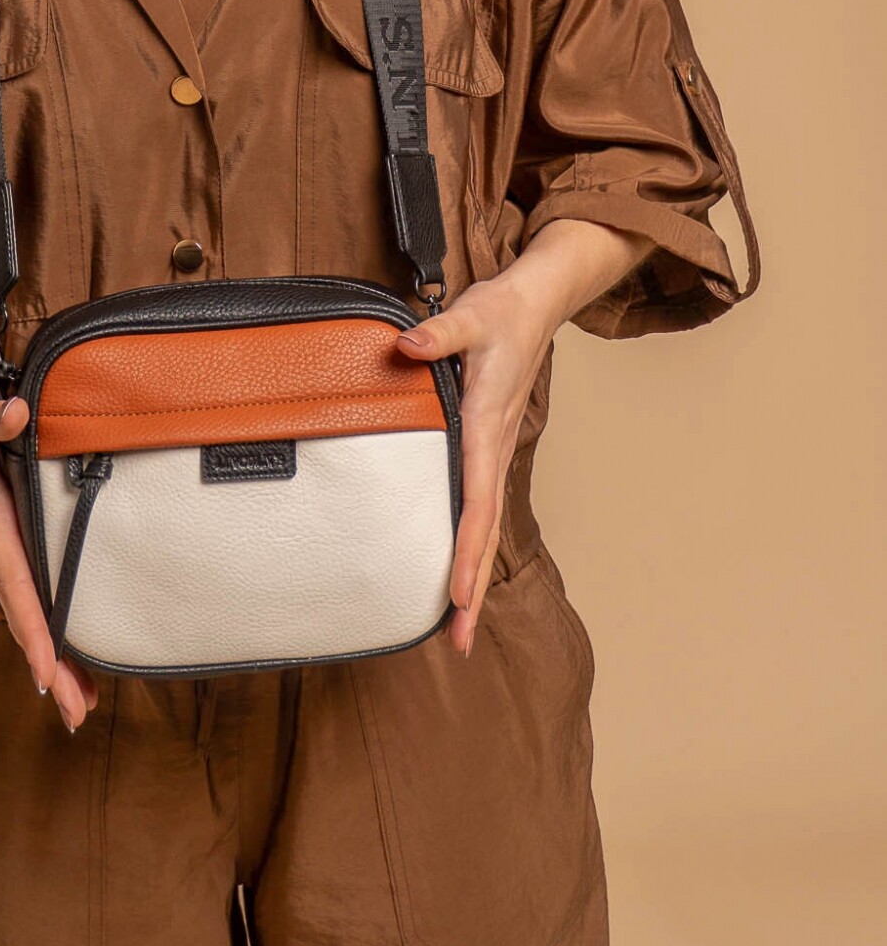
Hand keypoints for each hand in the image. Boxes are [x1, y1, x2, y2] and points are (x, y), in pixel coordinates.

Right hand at [0, 376, 99, 731]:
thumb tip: (15, 415)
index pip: (16, 583)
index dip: (35, 630)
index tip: (49, 676)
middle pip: (24, 616)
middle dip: (50, 667)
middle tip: (78, 717)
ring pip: (27, 610)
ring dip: (52, 657)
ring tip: (83, 704)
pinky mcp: (4, 536)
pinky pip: (28, 591)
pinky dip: (46, 626)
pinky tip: (66, 650)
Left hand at [394, 219, 656, 655]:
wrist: (537, 302)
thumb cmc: (503, 311)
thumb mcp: (471, 315)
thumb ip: (438, 333)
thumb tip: (408, 346)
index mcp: (488, 425)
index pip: (477, 501)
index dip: (466, 551)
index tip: (456, 596)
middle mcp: (494, 447)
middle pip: (485, 532)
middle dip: (474, 590)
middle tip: (459, 644)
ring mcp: (493, 450)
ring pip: (485, 526)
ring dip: (474, 576)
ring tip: (459, 629)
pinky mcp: (486, 445)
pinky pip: (479, 506)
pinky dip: (472, 546)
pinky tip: (459, 571)